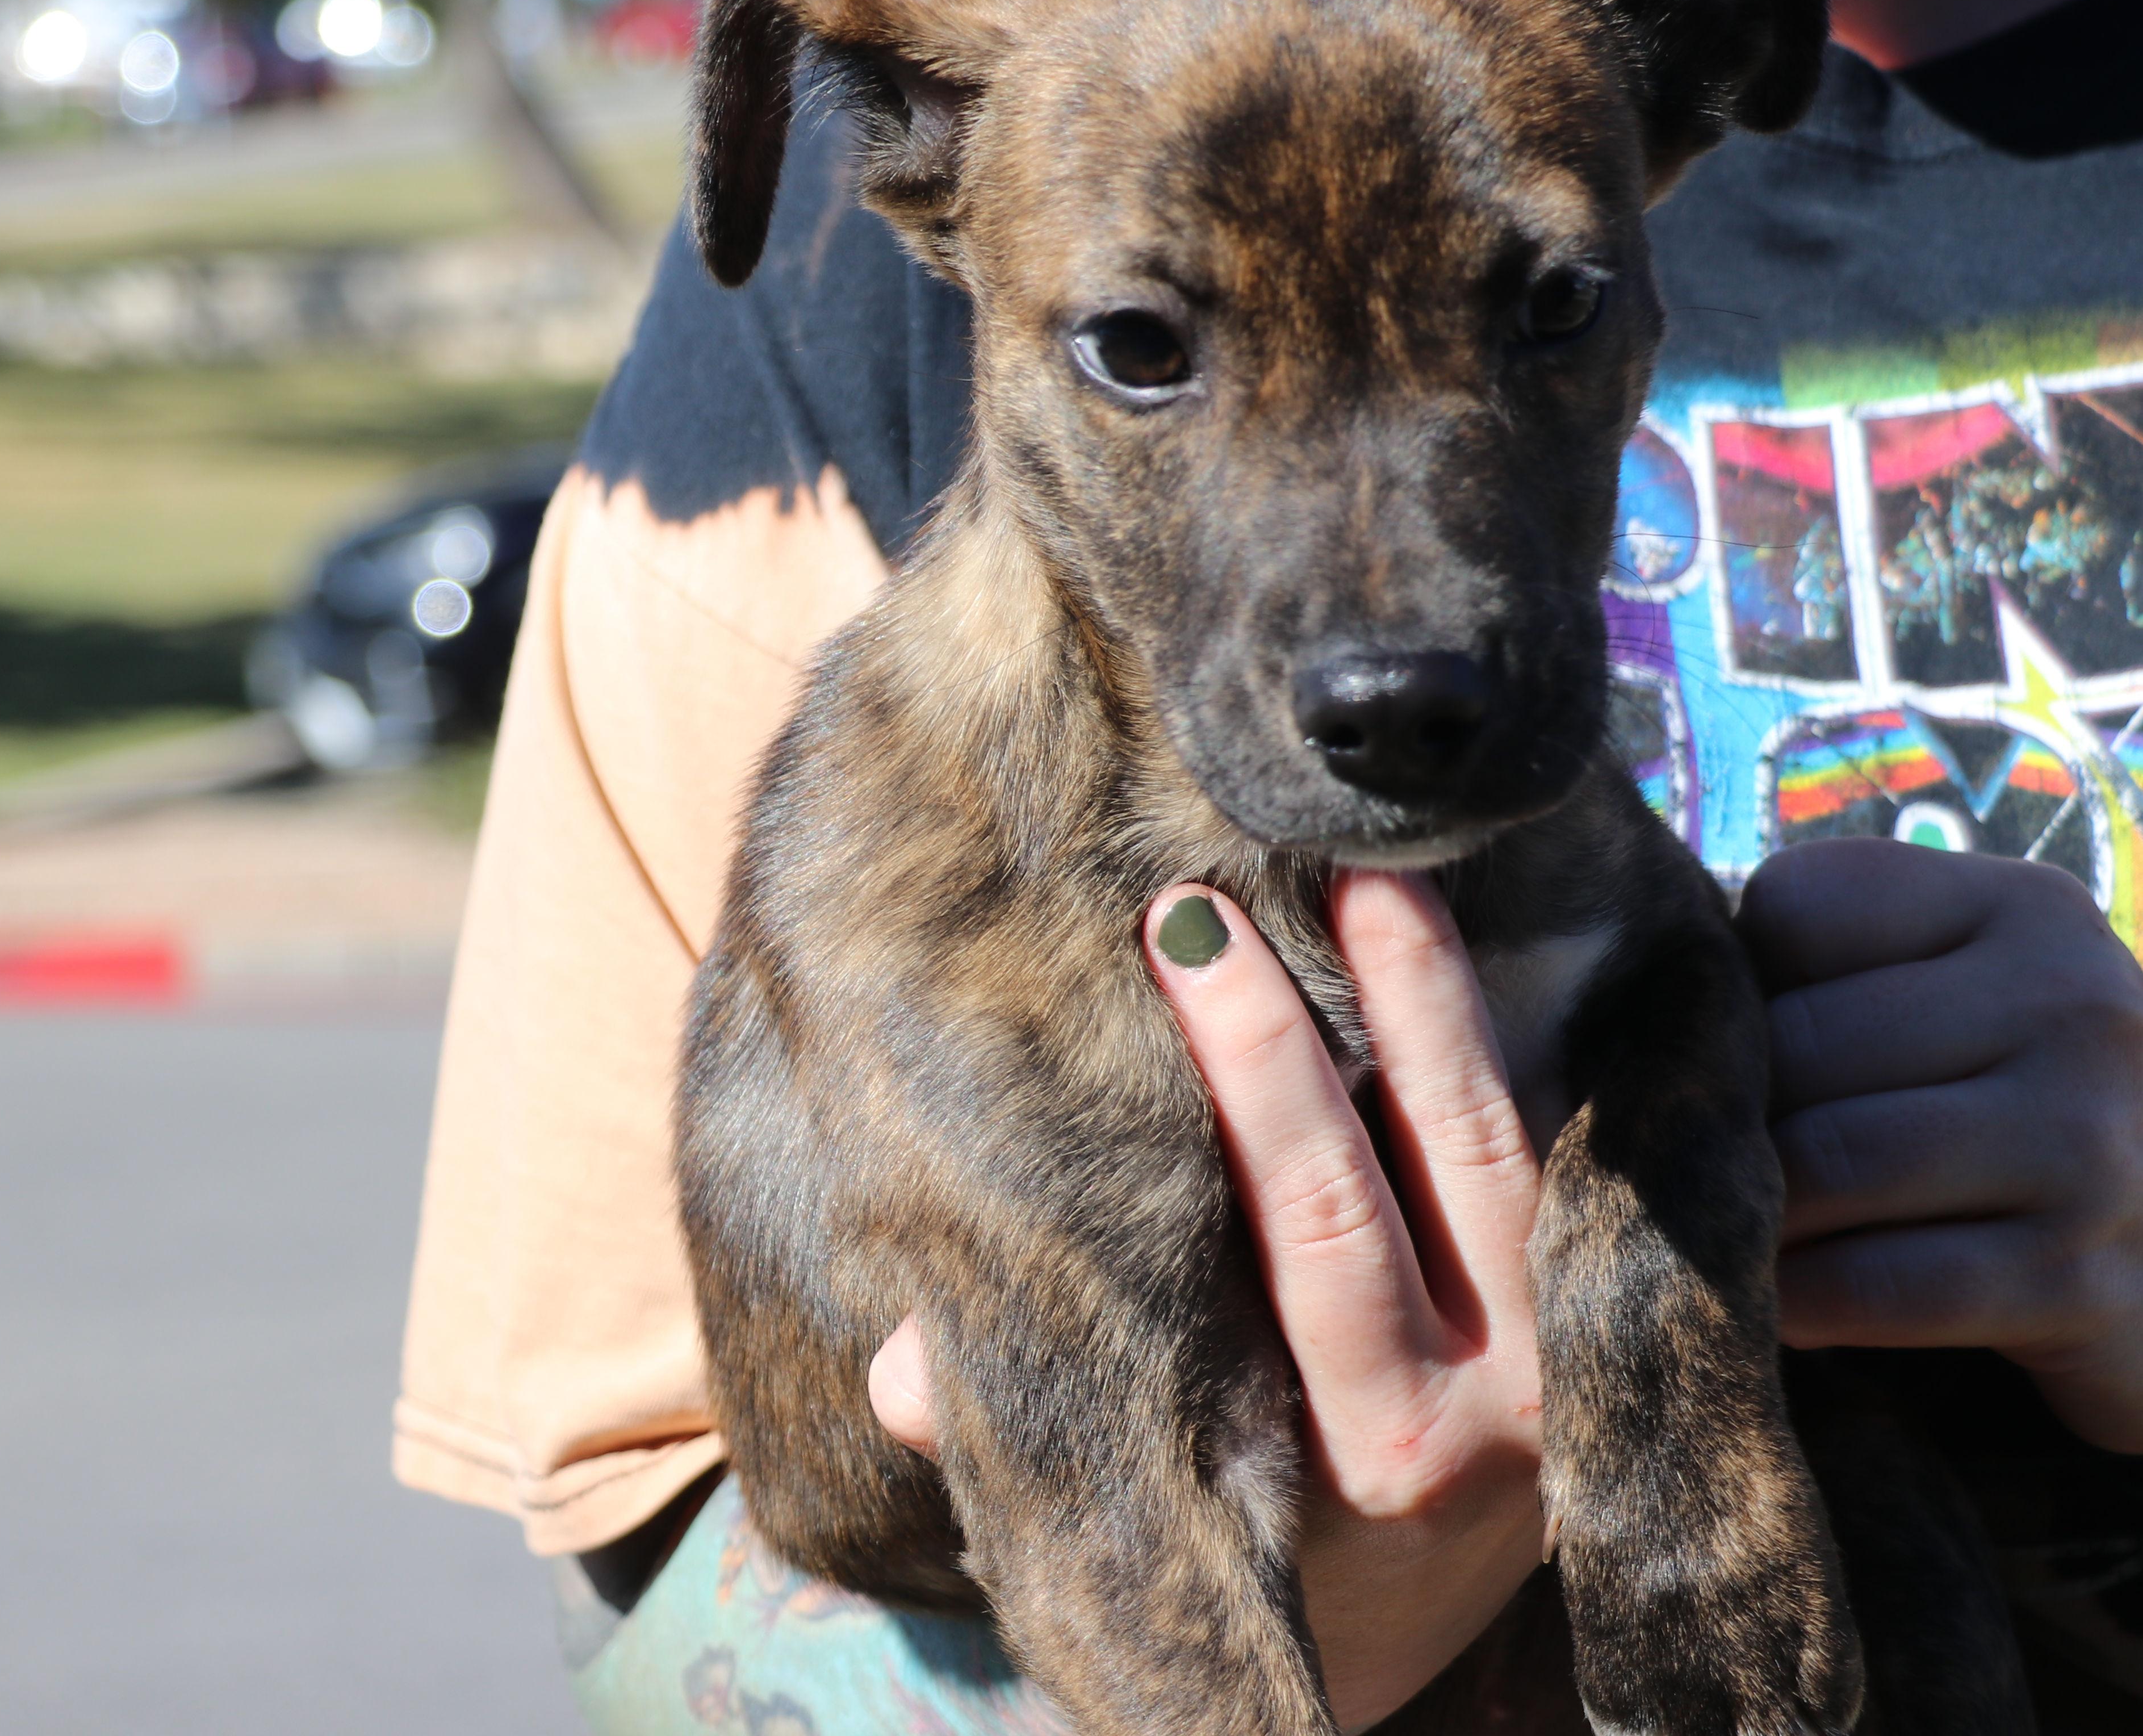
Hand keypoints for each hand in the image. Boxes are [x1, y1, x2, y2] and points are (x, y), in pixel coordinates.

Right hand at [870, 871, 1545, 1727]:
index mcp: (1350, 1457)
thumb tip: (909, 1367)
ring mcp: (1556, 1361)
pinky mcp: (1595, 1317)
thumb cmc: (1254, 1547)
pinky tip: (1442, 940)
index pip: (1298, 1235)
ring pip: (1487, 1142)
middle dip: (1286, 1029)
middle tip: (1214, 896)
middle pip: (1371, 1177)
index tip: (1176, 944)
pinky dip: (1497, 1041)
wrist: (1411, 1635)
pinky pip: (1554, 1153)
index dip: (1246, 1080)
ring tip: (1362, 869)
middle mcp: (1474, 1411)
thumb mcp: (1146, 1515)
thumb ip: (1034, 1422)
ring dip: (1424, 995)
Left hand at [1738, 838, 2142, 1451]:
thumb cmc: (2004, 1111)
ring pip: (1827, 1164)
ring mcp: (2092, 1142)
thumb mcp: (1947, 1000)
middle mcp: (2075, 1004)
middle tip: (1678, 1159)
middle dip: (1725, 1115)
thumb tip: (1633, 994)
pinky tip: (1782, 1310)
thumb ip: (1822, 971)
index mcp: (2024, 909)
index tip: (1725, 1046)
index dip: (1734, 986)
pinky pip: (1880, 1286)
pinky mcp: (2083, 1281)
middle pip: (1798, 1047)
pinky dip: (1804, 1303)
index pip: (1792, 909)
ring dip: (1750, 1212)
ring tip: (1719, 1229)